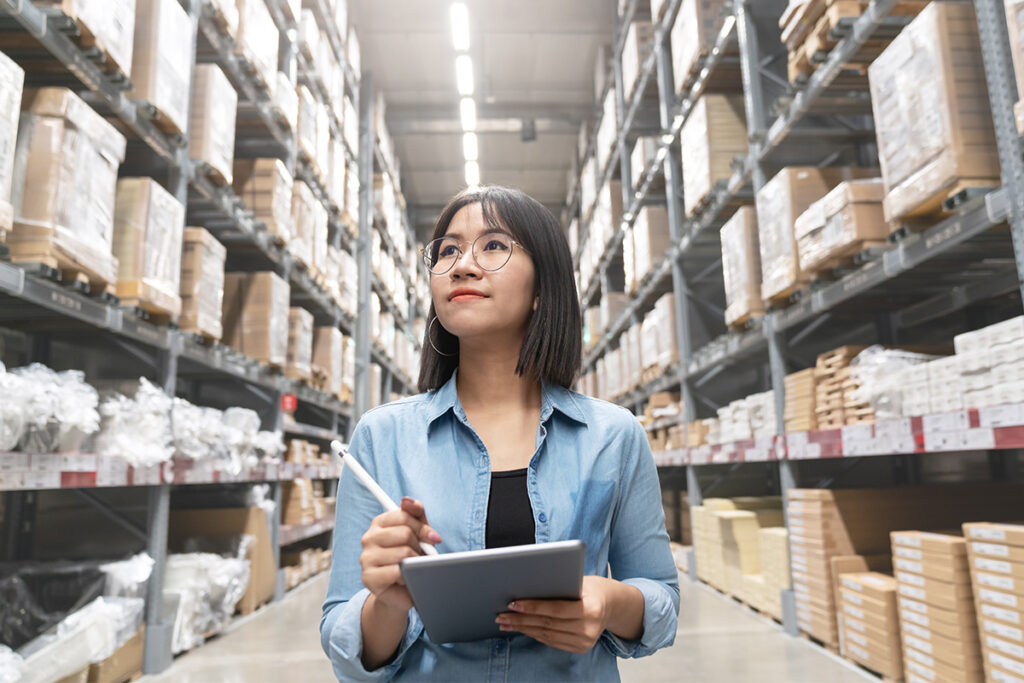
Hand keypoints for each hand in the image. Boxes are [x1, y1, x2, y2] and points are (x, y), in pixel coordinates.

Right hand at [360, 497, 441, 613]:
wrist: (401, 593)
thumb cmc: (410, 559)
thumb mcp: (418, 533)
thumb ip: (416, 514)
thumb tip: (409, 500)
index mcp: (379, 523)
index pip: (404, 515)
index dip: (422, 527)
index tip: (433, 538)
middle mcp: (368, 538)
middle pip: (405, 533)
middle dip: (420, 546)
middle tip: (422, 556)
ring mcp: (366, 557)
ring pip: (403, 552)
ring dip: (416, 562)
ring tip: (414, 568)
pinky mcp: (368, 577)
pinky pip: (397, 571)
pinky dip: (408, 576)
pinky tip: (407, 579)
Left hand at [494, 575, 614, 653]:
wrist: (612, 605)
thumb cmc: (592, 588)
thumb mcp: (580, 581)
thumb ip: (558, 586)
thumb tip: (526, 586)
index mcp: (590, 609)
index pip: (555, 609)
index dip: (532, 607)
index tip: (513, 603)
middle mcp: (588, 628)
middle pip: (547, 624)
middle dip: (521, 619)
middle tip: (502, 615)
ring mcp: (585, 641)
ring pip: (547, 635)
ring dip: (523, 629)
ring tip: (506, 623)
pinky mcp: (580, 648)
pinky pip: (552, 642)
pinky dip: (535, 634)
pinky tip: (522, 629)